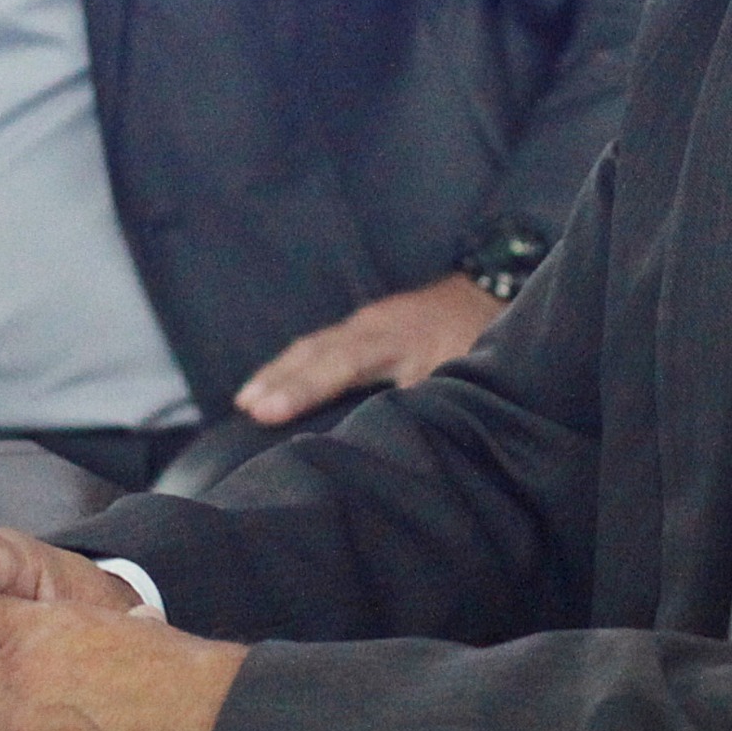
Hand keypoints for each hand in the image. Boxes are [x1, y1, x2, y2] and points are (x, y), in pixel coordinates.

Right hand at [235, 273, 499, 426]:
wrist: (486, 292)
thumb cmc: (477, 341)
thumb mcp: (463, 373)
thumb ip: (429, 402)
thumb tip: (393, 438)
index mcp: (396, 338)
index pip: (340, 364)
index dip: (304, 389)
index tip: (266, 412)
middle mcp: (372, 325)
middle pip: (316, 352)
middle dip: (278, 380)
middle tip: (244, 409)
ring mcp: (365, 322)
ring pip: (312, 346)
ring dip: (278, 372)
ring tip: (244, 403)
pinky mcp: (363, 327)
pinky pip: (318, 345)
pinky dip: (292, 364)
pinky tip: (271, 385)